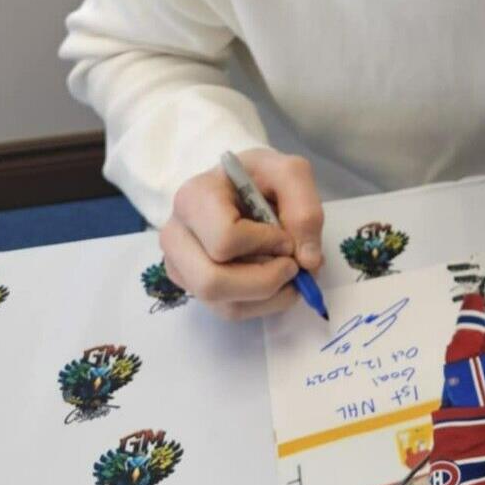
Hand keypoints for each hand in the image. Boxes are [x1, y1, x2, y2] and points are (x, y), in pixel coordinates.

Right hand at [159, 147, 324, 320]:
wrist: (243, 185)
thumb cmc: (261, 177)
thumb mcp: (290, 173)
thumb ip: (305, 210)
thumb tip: (308, 261)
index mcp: (194, 198)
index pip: (224, 239)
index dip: (265, 244)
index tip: (285, 236)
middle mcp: (176, 235)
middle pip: (213, 282)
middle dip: (265, 282)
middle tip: (293, 266)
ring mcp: (181, 265)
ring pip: (223, 305)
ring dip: (269, 297)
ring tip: (290, 273)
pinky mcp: (194, 287)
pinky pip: (229, 311)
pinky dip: (263, 304)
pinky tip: (277, 282)